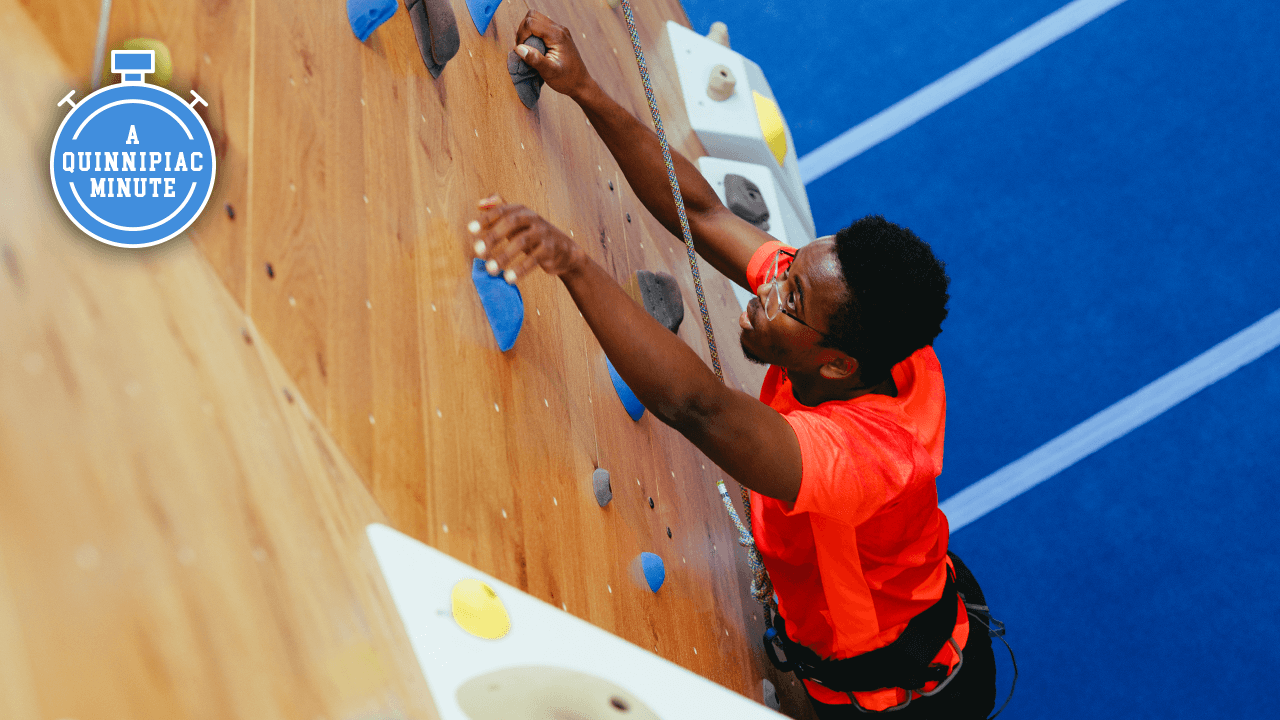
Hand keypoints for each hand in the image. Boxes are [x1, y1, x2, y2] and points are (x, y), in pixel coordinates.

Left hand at [469, 195, 584, 282]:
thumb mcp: (518, 221)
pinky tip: (509, 278)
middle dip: (493, 237)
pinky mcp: (550, 249)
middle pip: (510, 223)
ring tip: (491, 269)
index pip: (501, 211)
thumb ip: (500, 211)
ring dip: (504, 256)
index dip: (485, 219)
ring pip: (521, 242)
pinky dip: (520, 269)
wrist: (564, 250)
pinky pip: (533, 259)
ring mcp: (543, 233)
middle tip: (478, 251)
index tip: (470, 229)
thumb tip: (479, 203)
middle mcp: (532, 218)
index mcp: (521, 210)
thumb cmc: (534, 235)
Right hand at [514, 11, 593, 99]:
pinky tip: (534, 48)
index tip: (522, 50)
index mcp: (557, 36)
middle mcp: (559, 29)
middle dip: (523, 30)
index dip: (521, 35)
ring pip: (536, 19)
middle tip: (522, 47)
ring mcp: (560, 30)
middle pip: (532, 16)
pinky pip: (541, 26)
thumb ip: (535, 59)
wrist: (581, 84)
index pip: (531, 23)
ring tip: (528, 48)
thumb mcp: (550, 72)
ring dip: (527, 31)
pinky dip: (533, 34)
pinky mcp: (558, 34)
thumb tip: (519, 48)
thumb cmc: (567, 79)